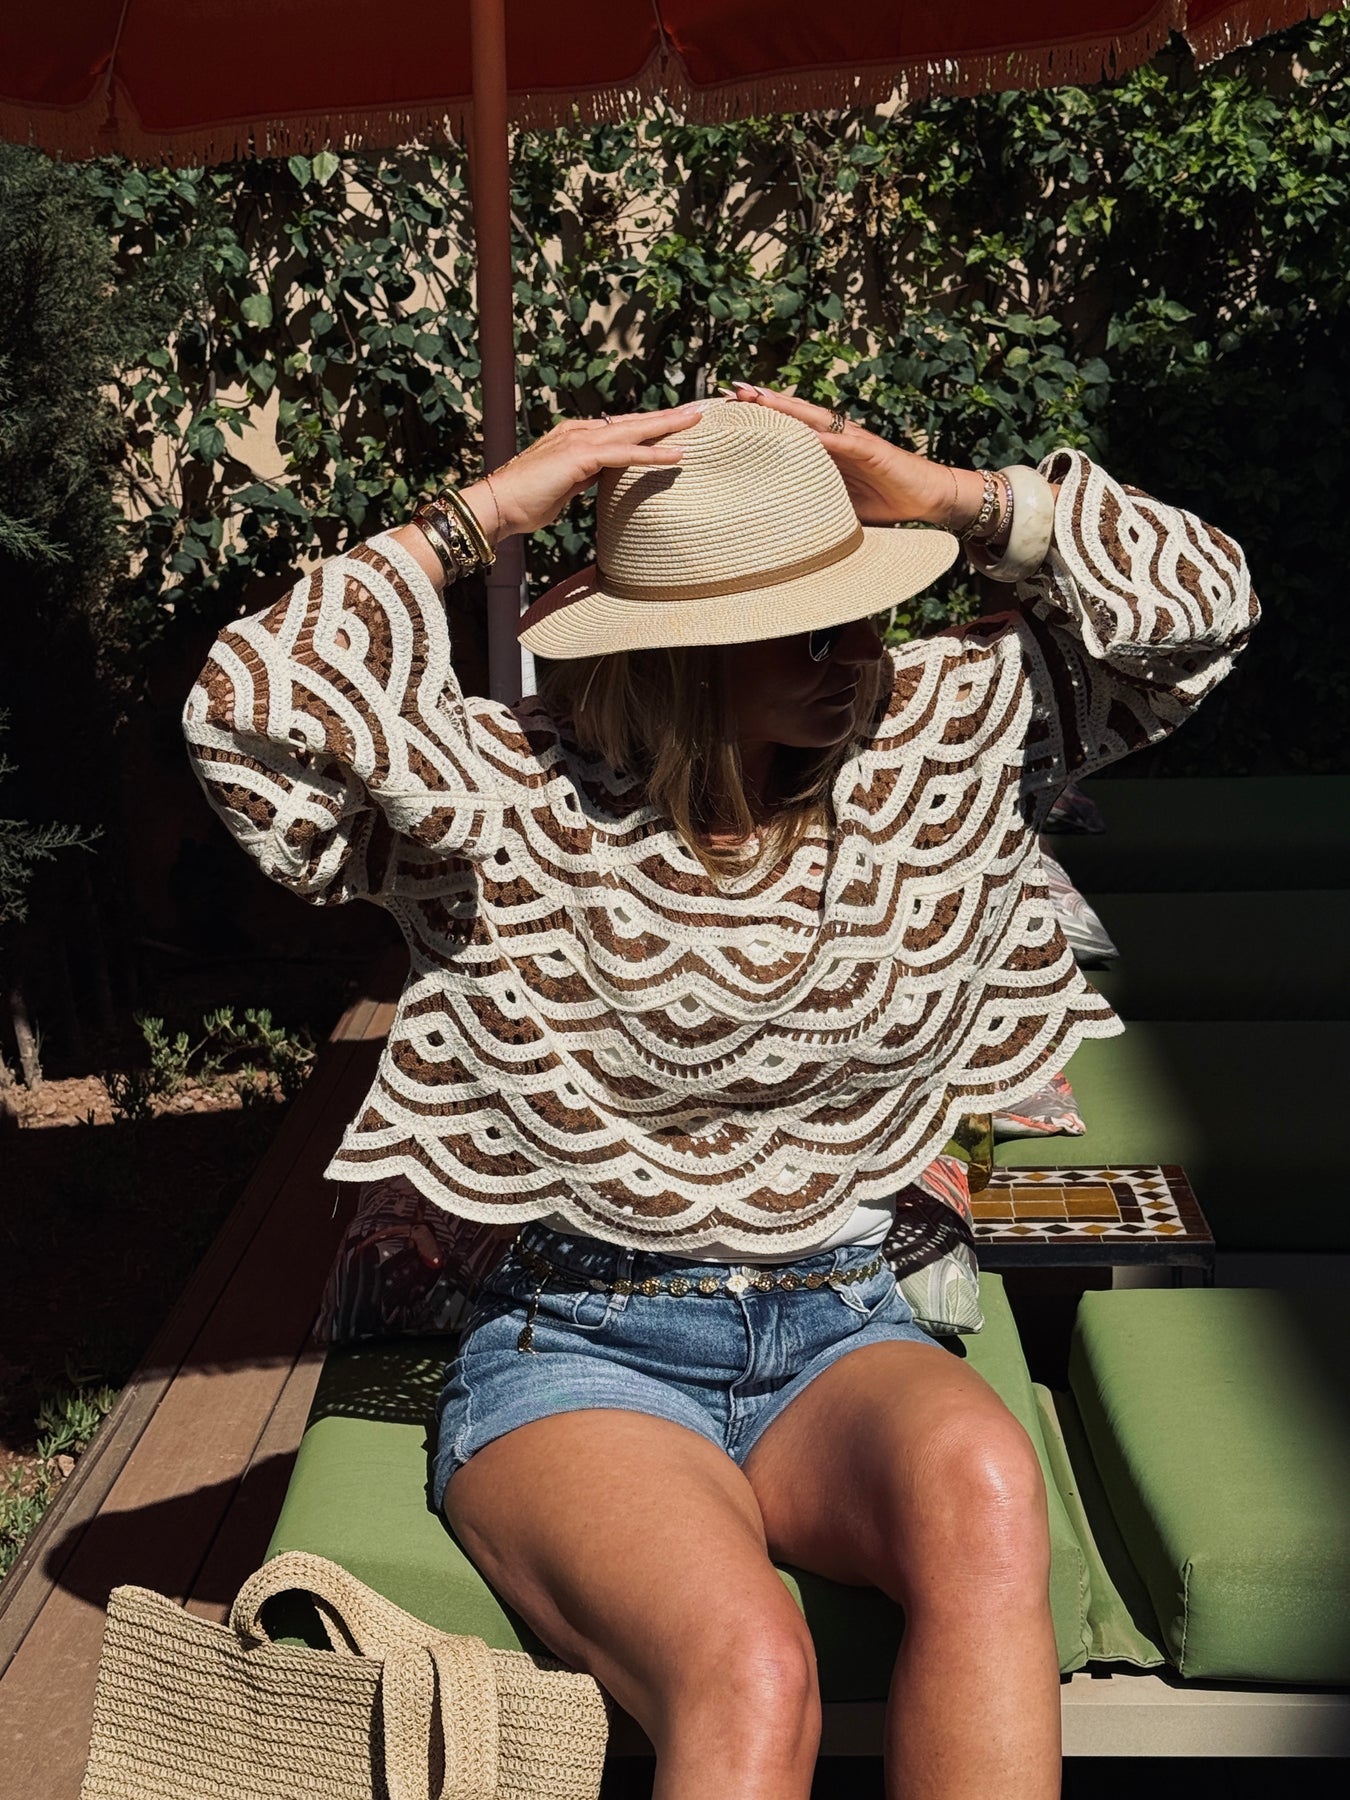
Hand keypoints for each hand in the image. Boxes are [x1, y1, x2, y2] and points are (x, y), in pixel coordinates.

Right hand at [463, 402, 707, 542]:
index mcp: (575, 438)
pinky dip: (652, 453)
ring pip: (632, 431)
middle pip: (632, 422)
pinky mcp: (580, 457)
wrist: (498, 505)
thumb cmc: (526, 502)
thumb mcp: (564, 488)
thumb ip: (584, 478)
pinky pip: (624, 454)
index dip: (650, 426)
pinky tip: (677, 454)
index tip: (677, 424)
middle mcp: (579, 432)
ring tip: (697, 420)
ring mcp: (579, 441)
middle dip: (668, 416)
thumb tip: (602, 478)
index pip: (621, 429)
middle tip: (700, 409)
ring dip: (668, 426)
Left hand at [724, 382, 970, 528]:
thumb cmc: (883, 501)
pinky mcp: (873, 451)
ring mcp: (854, 441)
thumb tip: (776, 515)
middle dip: (763, 402)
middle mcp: (837, 438)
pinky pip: (846, 443)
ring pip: (814, 419)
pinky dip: (825, 438)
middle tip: (731, 391)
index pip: (787, 428)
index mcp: (826, 449)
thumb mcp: (836, 503)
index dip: (759, 418)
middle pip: (794, 415)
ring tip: (757, 397)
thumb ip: (811, 498)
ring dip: (786, 407)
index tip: (726, 411)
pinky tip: (803, 431)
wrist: (928, 498)